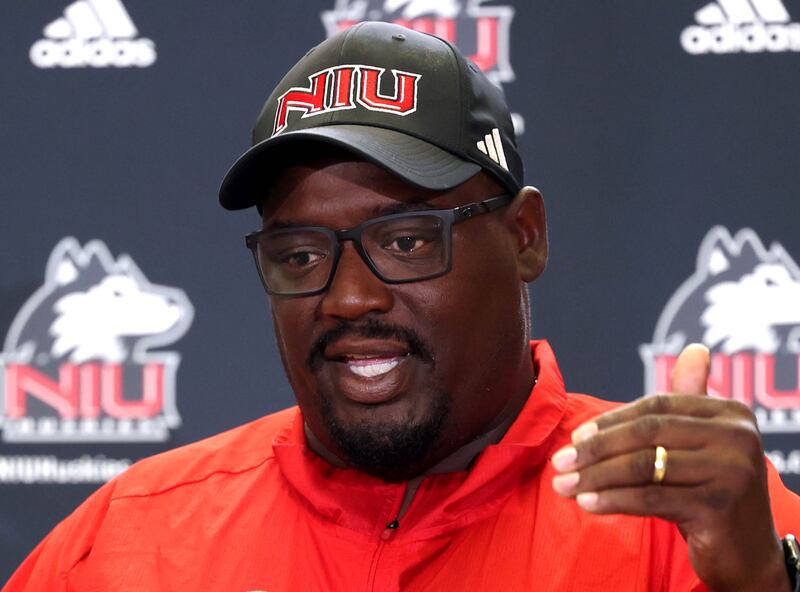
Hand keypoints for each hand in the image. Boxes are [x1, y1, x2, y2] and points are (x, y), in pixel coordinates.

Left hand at [551, 344, 788, 591]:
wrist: (746, 554)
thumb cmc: (712, 493)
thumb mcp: (700, 445)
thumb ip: (690, 403)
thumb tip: (695, 349)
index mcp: (731, 413)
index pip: (656, 407)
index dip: (612, 420)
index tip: (575, 436)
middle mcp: (737, 437)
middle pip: (647, 433)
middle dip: (596, 448)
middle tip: (559, 462)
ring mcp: (731, 472)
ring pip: (644, 466)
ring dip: (595, 476)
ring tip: (563, 486)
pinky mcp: (719, 507)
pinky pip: (651, 498)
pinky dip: (613, 499)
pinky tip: (587, 504)